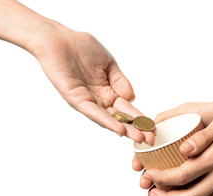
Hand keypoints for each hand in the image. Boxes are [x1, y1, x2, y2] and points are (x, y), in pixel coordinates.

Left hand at [33, 25, 153, 143]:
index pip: (128, 109)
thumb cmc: (82, 48)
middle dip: (136, 129)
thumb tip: (132, 98)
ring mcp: (89, 101)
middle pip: (121, 118)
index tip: (153, 128)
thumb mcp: (110, 64)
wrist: (59, 39)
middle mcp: (100, 100)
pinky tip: (119, 129)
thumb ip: (121, 81)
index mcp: (109, 91)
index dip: (140, 118)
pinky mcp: (76, 99)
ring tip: (138, 138)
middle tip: (151, 140)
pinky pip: (93, 112)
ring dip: (124, 129)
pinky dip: (107, 121)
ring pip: (109, 119)